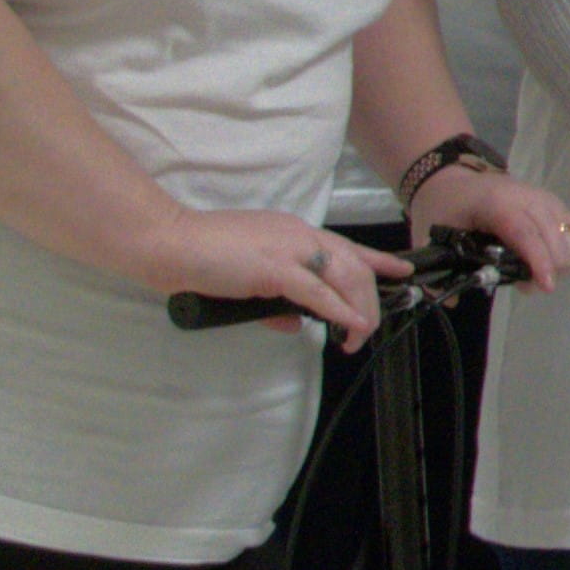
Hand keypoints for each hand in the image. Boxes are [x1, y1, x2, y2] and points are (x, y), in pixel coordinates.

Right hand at [153, 205, 402, 349]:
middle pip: (354, 265)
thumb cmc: (199, 258)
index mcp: (293, 232)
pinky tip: (351, 325)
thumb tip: (293, 324)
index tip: (402, 271)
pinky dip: (340, 311)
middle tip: (368, 330)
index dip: (378, 260)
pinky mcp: (274, 268)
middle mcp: (299, 235)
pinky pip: (318, 293)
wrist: (167, 242)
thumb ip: (273, 301)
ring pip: (345, 277)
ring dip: (359, 310)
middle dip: (371, 299)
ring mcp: (288, 249)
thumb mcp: (246, 278)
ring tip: (359, 336)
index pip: (345, 246)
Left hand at [407, 160, 569, 291]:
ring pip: (567, 233)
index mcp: (493, 202)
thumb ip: (441, 269)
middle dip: (549, 268)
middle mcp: (524, 195)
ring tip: (538, 274)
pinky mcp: (552, 202)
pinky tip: (553, 263)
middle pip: (552, 235)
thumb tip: (451, 301)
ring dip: (560, 261)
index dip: (538, 260)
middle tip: (527, 285)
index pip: (524, 232)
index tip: (545, 286)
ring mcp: (542, 197)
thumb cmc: (444, 208)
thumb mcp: (433, 234)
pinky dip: (568, 249)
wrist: (453, 180)